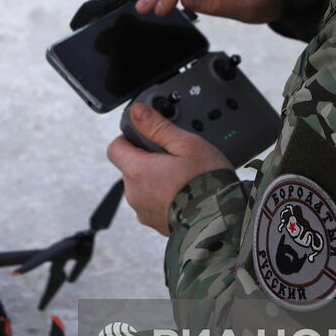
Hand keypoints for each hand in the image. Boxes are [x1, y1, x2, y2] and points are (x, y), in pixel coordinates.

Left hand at [107, 103, 232, 235]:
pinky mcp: (155, 224)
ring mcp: (143, 211)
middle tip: (174, 157)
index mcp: (137, 171)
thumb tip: (137, 112)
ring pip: (142, 187)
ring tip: (183, 177)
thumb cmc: (206, 182)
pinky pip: (153, 204)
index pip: (115, 148)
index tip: (146, 137)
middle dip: (148, 160)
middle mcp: (134, 193)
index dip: (128, 138)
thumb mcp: (187, 145)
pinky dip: (164, 197)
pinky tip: (185, 194)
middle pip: (130, 167)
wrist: (220, 222)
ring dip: (156, 180)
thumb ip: (158, 127)